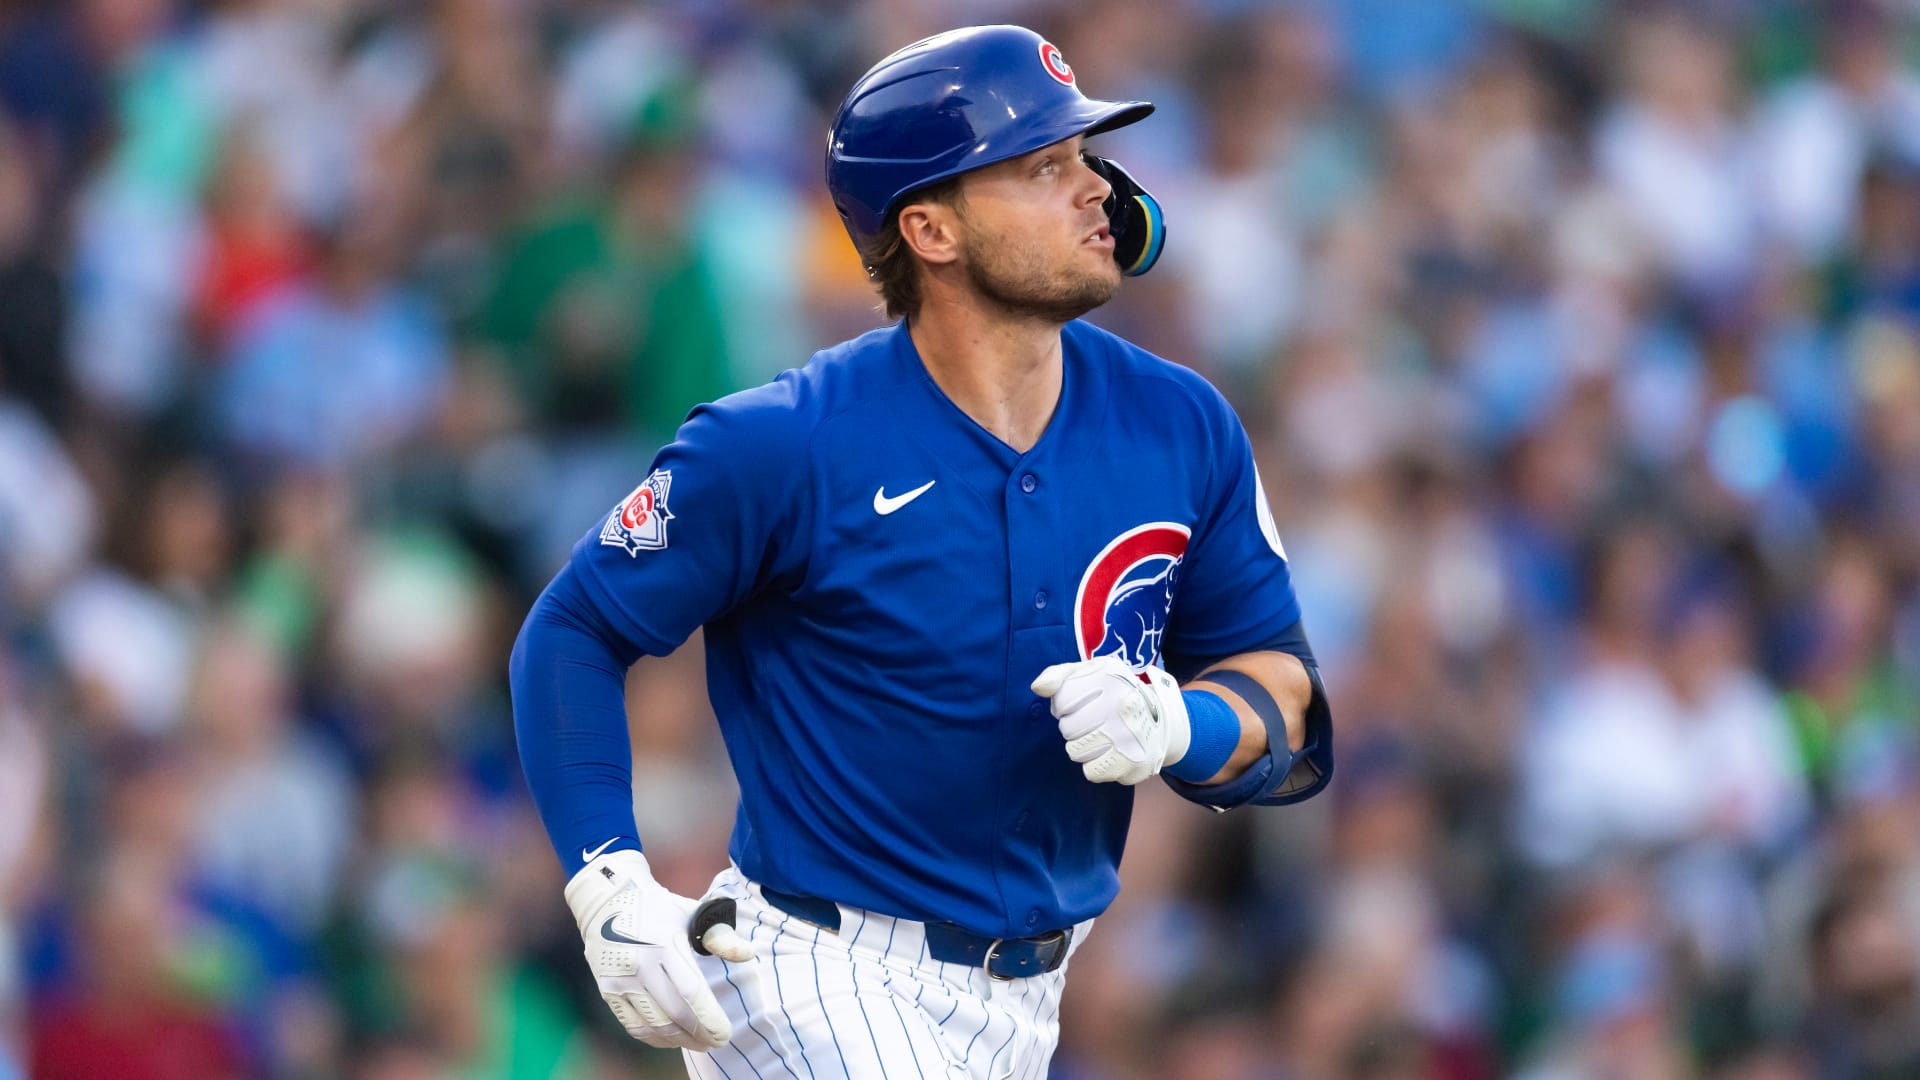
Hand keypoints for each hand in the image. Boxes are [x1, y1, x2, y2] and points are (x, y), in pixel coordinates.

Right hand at [564, 850, 753, 1048]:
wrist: (608, 901)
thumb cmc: (660, 909)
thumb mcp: (691, 914)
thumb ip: (720, 936)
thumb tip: (748, 955)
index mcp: (663, 943)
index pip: (691, 991)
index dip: (709, 1018)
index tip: (725, 1033)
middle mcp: (639, 964)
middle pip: (673, 1013)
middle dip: (699, 1034)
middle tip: (716, 1042)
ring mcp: (620, 979)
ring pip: (653, 1024)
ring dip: (679, 1040)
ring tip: (698, 1043)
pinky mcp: (607, 990)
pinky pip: (633, 1025)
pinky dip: (654, 1038)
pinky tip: (671, 1039)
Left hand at [1031, 655, 1190, 784]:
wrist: (1159, 719)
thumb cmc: (1114, 693)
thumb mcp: (1089, 672)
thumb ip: (1059, 674)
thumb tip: (1038, 687)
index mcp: (1111, 679)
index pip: (1062, 704)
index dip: (1065, 706)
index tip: (1082, 703)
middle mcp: (1124, 705)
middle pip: (1068, 729)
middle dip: (1073, 728)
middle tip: (1093, 722)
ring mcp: (1130, 736)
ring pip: (1076, 752)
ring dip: (1082, 747)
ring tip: (1101, 736)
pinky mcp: (1133, 763)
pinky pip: (1091, 772)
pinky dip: (1096, 765)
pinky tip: (1110, 752)